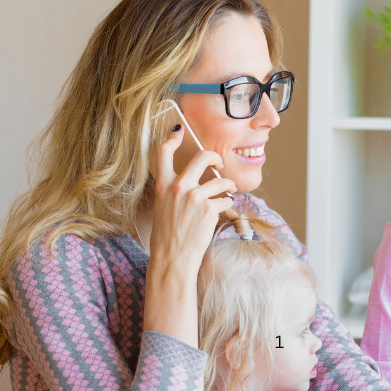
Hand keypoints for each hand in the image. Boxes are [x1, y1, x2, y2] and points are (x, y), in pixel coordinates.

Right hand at [141, 127, 236, 340]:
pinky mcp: (209, 209)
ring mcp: (194, 197)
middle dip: (215, 156)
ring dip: (227, 188)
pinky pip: (226, 201)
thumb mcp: (164, 209)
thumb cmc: (168, 238)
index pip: (163, 153)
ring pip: (221, 181)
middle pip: (202, 156)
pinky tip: (221, 215)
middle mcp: (178, 187)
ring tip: (225, 197)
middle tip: (219, 163)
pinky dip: (227, 207)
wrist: (172, 259)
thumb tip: (195, 182)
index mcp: (163, 186)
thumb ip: (174, 192)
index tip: (179, 131)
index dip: (172, 138)